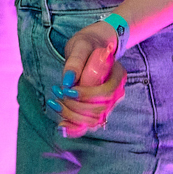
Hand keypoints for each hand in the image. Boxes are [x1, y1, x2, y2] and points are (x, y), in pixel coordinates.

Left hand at [53, 21, 127, 137]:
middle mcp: (117, 92)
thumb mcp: (80, 46)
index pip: (106, 92)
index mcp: (118, 75)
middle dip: (75, 106)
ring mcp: (109, 104)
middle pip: (100, 109)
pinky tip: (61, 126)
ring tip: (55, 102)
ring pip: (94, 120)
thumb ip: (75, 61)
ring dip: (72, 116)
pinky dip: (75, 128)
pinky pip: (88, 125)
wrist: (89, 49)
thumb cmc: (86, 45)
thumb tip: (68, 81)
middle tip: (57, 93)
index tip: (66, 89)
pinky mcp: (98, 110)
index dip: (86, 95)